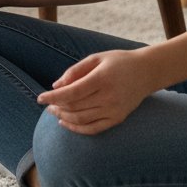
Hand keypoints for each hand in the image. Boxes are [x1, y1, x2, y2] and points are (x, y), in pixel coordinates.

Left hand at [37, 48, 154, 134]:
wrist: (146, 72)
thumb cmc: (118, 61)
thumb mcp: (96, 58)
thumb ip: (75, 71)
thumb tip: (56, 86)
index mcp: (102, 78)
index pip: (72, 92)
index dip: (53, 97)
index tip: (40, 98)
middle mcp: (109, 97)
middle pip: (75, 107)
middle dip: (56, 107)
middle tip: (47, 104)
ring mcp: (114, 110)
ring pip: (82, 120)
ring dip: (64, 117)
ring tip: (54, 111)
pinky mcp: (118, 119)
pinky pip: (93, 129)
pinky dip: (77, 128)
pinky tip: (66, 123)